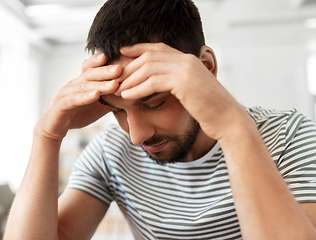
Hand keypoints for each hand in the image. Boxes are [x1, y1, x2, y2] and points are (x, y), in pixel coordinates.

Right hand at [36, 53, 121, 140]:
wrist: (55, 127)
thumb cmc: (78, 114)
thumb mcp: (99, 106)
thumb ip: (112, 99)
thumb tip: (132, 96)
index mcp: (83, 82)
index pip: (92, 67)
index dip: (101, 61)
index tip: (117, 57)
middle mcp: (74, 84)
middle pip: (90, 73)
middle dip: (105, 70)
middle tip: (120, 69)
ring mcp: (66, 93)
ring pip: (84, 86)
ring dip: (99, 85)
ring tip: (113, 85)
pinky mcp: (61, 104)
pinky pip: (74, 99)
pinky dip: (85, 97)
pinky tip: (95, 95)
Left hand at [115, 43, 250, 139]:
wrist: (227, 119)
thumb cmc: (208, 109)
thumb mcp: (191, 90)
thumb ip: (176, 82)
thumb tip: (160, 84)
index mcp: (188, 59)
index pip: (158, 48)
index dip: (138, 48)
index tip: (122, 53)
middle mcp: (186, 60)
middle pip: (149, 56)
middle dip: (129, 66)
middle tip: (116, 77)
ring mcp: (186, 69)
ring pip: (149, 68)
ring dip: (130, 79)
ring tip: (118, 89)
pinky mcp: (184, 82)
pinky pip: (153, 82)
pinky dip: (137, 88)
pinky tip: (127, 95)